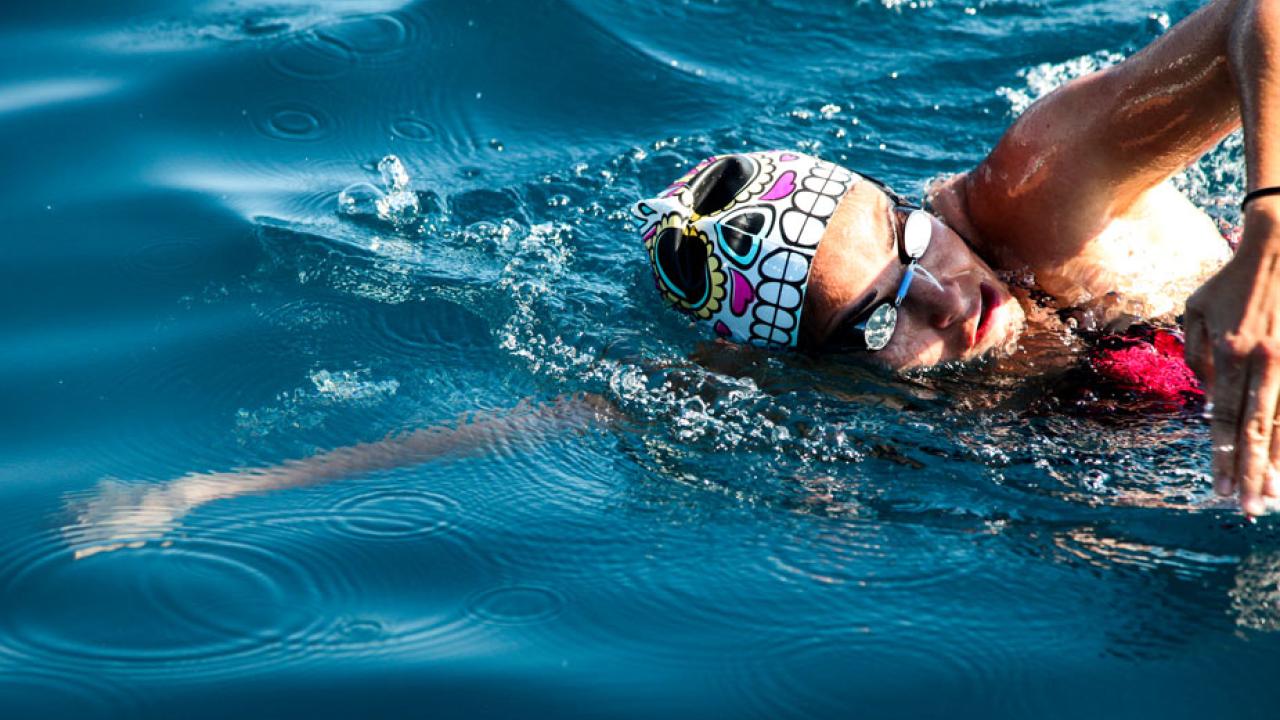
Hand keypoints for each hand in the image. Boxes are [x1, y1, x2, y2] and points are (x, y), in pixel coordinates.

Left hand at [1185, 201, 1279, 516]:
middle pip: (1257, 430)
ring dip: (1279, 463)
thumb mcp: (1195, 313)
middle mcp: (1263, 363)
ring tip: (1274, 497)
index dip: (1222, 457)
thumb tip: (1209, 398)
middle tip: (1249, 509)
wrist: (1279, 246)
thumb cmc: (1229, 282)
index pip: (1224, 419)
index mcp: (1229, 354)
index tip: (1221, 490)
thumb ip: (1195, 358)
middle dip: (1251, 473)